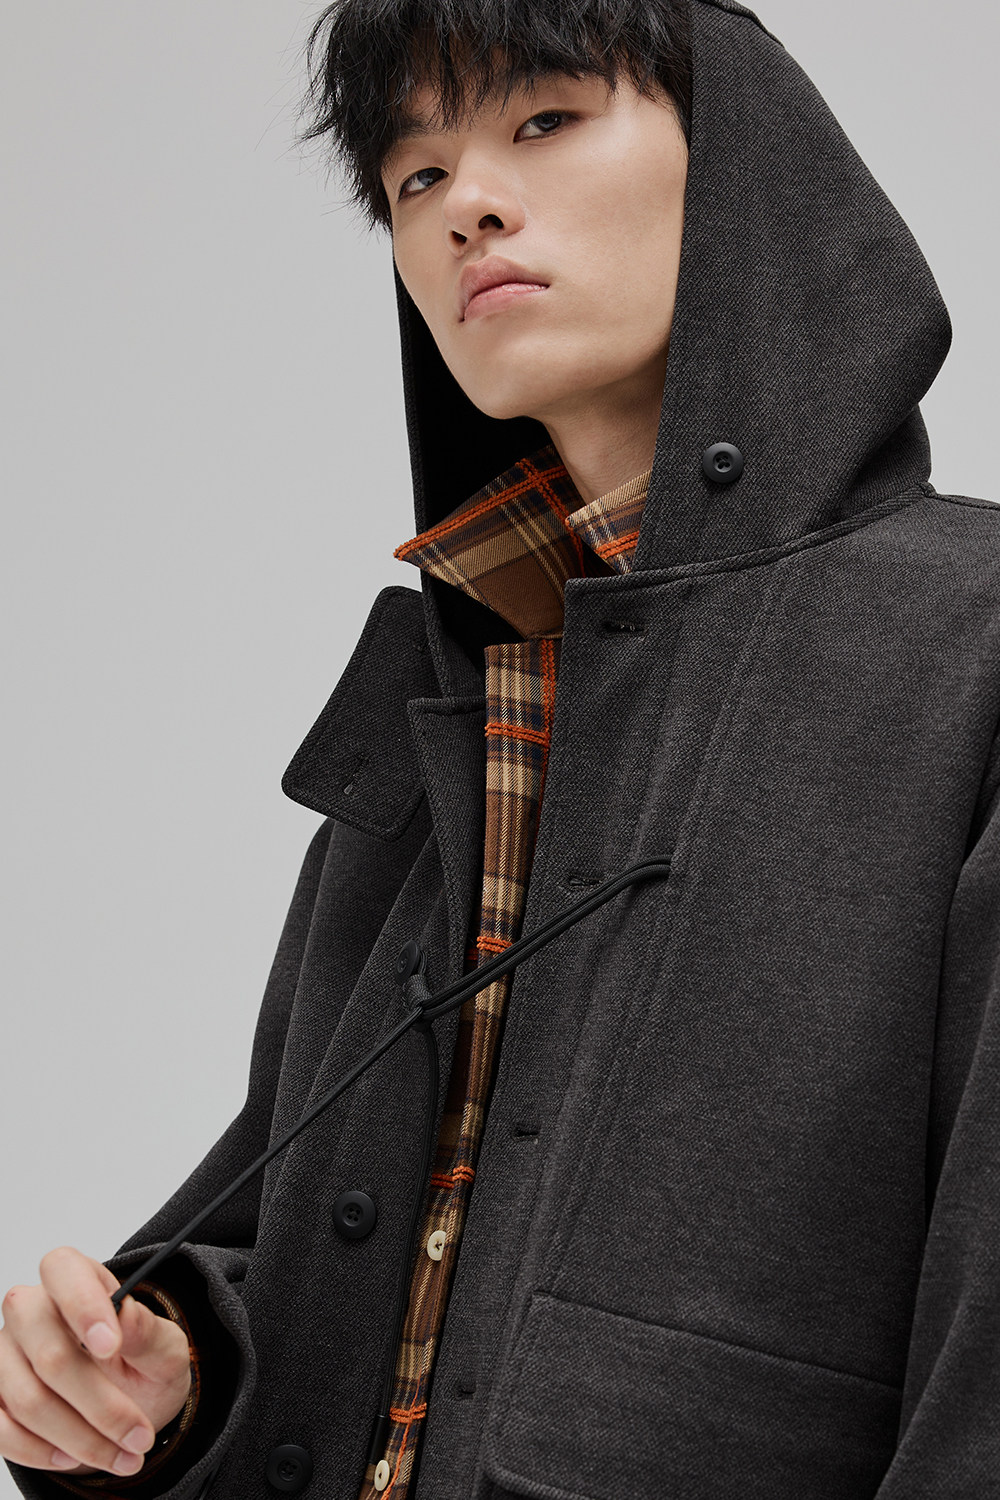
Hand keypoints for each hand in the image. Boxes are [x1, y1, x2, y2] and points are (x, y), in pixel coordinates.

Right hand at [0, 1246, 191, 1477]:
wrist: (132, 1404)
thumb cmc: (144, 1364)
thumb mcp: (164, 1349)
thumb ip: (148, 1331)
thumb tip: (124, 1314)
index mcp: (78, 1279)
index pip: (62, 1269)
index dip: (82, 1305)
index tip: (112, 1346)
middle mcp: (32, 1311)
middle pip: (48, 1353)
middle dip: (98, 1404)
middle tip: (139, 1435)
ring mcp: (5, 1354)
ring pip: (28, 1399)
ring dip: (79, 1438)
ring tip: (122, 1455)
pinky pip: (1, 1428)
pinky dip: (40, 1452)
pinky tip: (73, 1458)